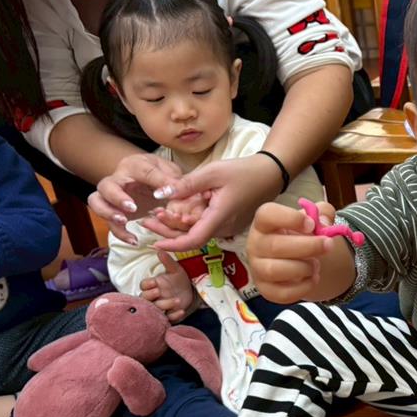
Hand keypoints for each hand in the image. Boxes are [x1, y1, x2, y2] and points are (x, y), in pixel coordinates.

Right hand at [87, 152, 182, 244]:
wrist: (153, 180)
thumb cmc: (162, 174)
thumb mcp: (172, 173)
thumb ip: (174, 180)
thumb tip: (174, 190)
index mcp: (135, 166)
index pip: (141, 170)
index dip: (153, 182)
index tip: (166, 194)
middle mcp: (118, 179)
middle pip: (105, 185)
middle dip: (116, 197)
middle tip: (132, 208)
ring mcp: (112, 196)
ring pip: (96, 202)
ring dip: (107, 213)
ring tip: (123, 222)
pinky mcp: (114, 211)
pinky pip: (108, 222)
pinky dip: (119, 232)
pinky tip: (134, 240)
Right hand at [139, 250, 193, 322]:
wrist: (191, 292)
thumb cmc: (178, 280)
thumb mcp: (175, 270)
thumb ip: (167, 261)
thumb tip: (159, 249)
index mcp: (153, 285)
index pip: (143, 286)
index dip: (147, 285)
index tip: (155, 282)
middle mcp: (154, 297)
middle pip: (145, 298)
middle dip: (151, 296)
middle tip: (159, 292)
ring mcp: (161, 306)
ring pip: (155, 309)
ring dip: (164, 305)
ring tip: (177, 300)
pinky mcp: (169, 315)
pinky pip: (168, 318)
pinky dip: (174, 316)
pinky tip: (181, 310)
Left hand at [147, 154, 281, 252]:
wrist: (270, 176)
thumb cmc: (243, 172)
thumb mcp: (212, 172)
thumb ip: (186, 184)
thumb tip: (160, 194)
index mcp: (219, 217)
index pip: (194, 240)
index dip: (173, 245)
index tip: (155, 244)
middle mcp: (224, 227)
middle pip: (191, 237)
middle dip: (167, 232)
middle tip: (146, 220)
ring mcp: (228, 228)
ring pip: (198, 232)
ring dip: (178, 226)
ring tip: (158, 213)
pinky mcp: (230, 224)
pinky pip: (207, 227)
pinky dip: (191, 221)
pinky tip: (179, 210)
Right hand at [246, 201, 334, 303]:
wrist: (296, 258)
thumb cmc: (300, 234)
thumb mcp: (313, 219)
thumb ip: (323, 213)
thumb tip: (325, 224)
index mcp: (264, 222)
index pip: (266, 215)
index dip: (290, 218)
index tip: (311, 225)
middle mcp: (255, 244)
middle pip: (275, 246)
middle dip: (308, 246)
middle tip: (328, 245)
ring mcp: (258, 268)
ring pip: (275, 271)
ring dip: (303, 268)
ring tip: (316, 265)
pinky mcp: (265, 289)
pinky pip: (281, 293)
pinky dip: (302, 288)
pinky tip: (313, 279)